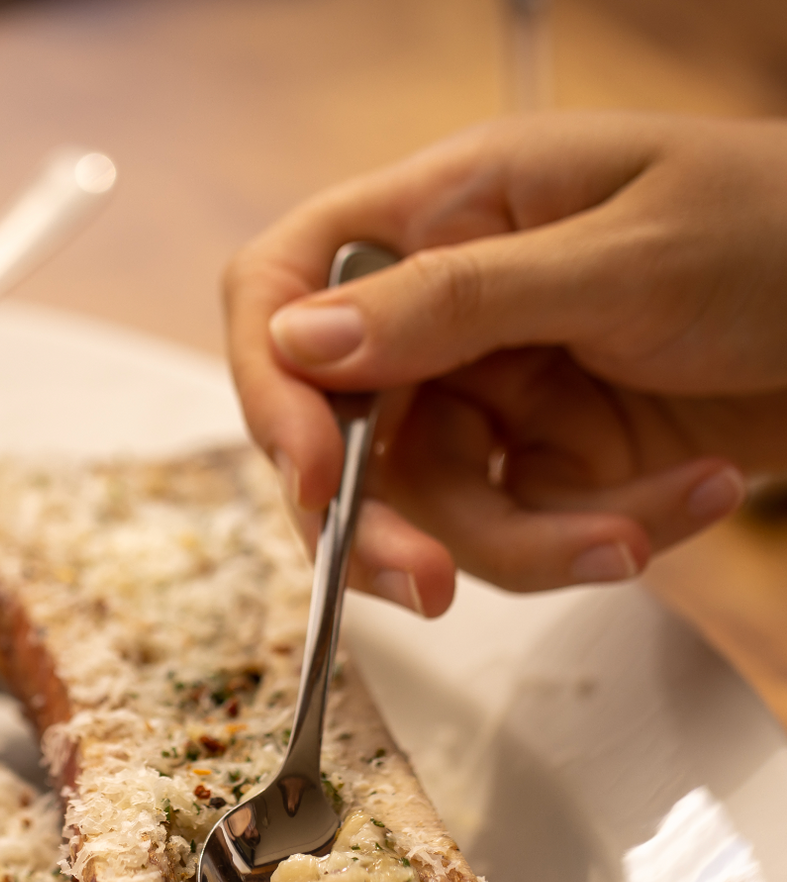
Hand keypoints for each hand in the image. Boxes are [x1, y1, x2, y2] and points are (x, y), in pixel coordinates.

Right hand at [224, 112, 786, 614]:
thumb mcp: (623, 255)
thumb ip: (454, 300)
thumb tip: (299, 339)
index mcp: (446, 213)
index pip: (284, 288)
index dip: (273, 385)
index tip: (313, 474)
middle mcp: (448, 311)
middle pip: (342, 433)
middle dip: (382, 522)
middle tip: (428, 585)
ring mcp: (498, 391)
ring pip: (435, 510)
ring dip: (527, 544)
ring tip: (631, 534)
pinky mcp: (551, 460)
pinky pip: (524, 533)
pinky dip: (599, 537)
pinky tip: (692, 493)